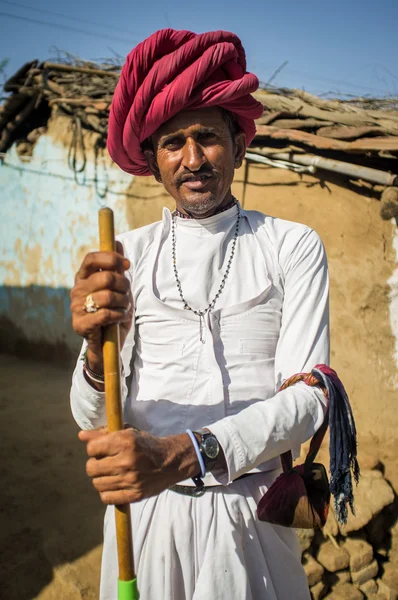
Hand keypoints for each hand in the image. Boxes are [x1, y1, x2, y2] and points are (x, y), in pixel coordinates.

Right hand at [70, 241, 132, 372]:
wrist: (107, 344)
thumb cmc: (113, 311)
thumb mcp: (118, 287)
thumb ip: (116, 266)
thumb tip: (116, 242)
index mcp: (84, 277)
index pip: (91, 258)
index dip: (110, 258)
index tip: (126, 264)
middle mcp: (77, 290)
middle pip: (106, 277)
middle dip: (124, 286)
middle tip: (126, 294)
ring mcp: (76, 307)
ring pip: (108, 296)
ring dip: (123, 303)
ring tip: (123, 309)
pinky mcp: (80, 324)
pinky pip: (106, 314)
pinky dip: (119, 316)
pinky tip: (119, 318)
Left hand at [79, 427, 200, 504]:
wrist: (171, 462)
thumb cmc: (146, 445)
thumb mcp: (128, 433)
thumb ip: (103, 434)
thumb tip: (81, 436)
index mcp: (125, 441)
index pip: (91, 448)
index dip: (94, 448)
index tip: (102, 449)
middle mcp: (126, 461)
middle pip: (91, 468)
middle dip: (95, 464)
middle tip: (105, 463)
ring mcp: (130, 480)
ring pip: (97, 483)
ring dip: (101, 478)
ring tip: (111, 473)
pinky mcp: (134, 495)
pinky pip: (106, 498)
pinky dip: (107, 492)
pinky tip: (115, 484)